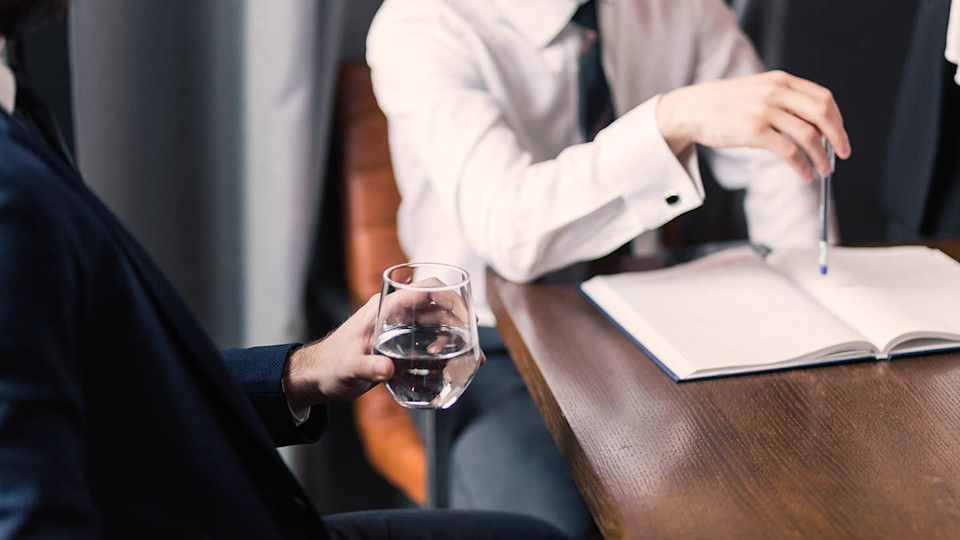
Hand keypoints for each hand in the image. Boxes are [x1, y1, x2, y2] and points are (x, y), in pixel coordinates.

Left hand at [282, 288, 485, 410]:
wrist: (318, 376)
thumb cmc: (330, 366)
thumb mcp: (350, 367)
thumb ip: (368, 367)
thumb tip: (387, 369)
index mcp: (384, 308)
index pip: (424, 290)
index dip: (450, 298)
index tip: (467, 316)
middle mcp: (394, 313)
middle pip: (436, 305)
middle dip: (460, 319)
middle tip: (474, 341)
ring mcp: (398, 327)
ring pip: (435, 322)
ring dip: (455, 335)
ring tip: (469, 357)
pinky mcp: (399, 343)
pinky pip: (428, 338)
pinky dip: (443, 347)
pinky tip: (450, 363)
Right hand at [656, 70, 851, 181]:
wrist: (690, 109)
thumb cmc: (723, 104)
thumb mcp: (757, 90)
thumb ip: (783, 100)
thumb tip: (812, 128)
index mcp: (780, 80)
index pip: (823, 98)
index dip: (838, 120)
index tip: (840, 137)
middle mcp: (776, 92)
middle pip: (822, 114)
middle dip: (838, 137)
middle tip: (841, 155)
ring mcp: (765, 111)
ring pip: (809, 136)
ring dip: (821, 157)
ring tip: (823, 170)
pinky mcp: (754, 131)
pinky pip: (789, 152)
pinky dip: (802, 166)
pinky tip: (804, 174)